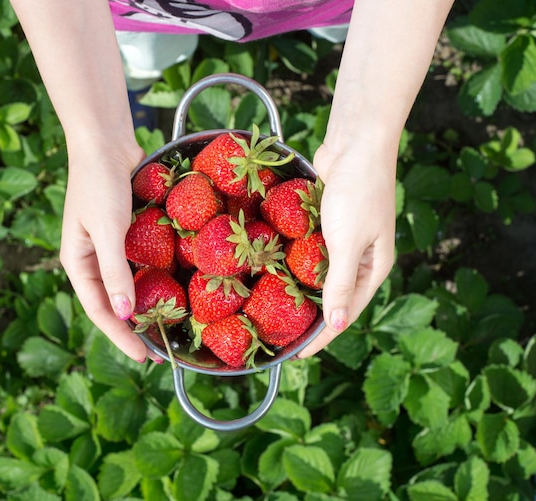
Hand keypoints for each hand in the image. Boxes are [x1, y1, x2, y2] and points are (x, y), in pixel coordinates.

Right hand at [59, 143, 159, 363]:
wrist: (106, 141)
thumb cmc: (100, 183)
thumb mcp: (107, 229)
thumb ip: (115, 271)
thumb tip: (123, 314)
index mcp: (78, 263)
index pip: (100, 310)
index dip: (121, 336)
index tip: (144, 356)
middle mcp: (94, 260)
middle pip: (114, 303)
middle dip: (135, 328)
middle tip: (160, 350)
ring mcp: (112, 247)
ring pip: (130, 285)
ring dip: (147, 306)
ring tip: (169, 327)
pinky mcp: (129, 234)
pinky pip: (142, 263)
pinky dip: (154, 278)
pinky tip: (173, 288)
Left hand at [297, 139, 396, 356]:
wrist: (355, 143)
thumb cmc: (357, 192)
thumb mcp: (348, 243)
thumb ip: (340, 284)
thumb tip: (337, 326)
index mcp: (374, 268)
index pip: (347, 312)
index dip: (324, 335)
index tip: (299, 354)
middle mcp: (361, 258)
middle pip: (333, 297)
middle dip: (311, 316)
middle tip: (282, 335)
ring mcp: (343, 239)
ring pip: (319, 274)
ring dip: (300, 290)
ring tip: (274, 310)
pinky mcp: (327, 223)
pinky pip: (310, 251)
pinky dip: (295, 263)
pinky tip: (276, 272)